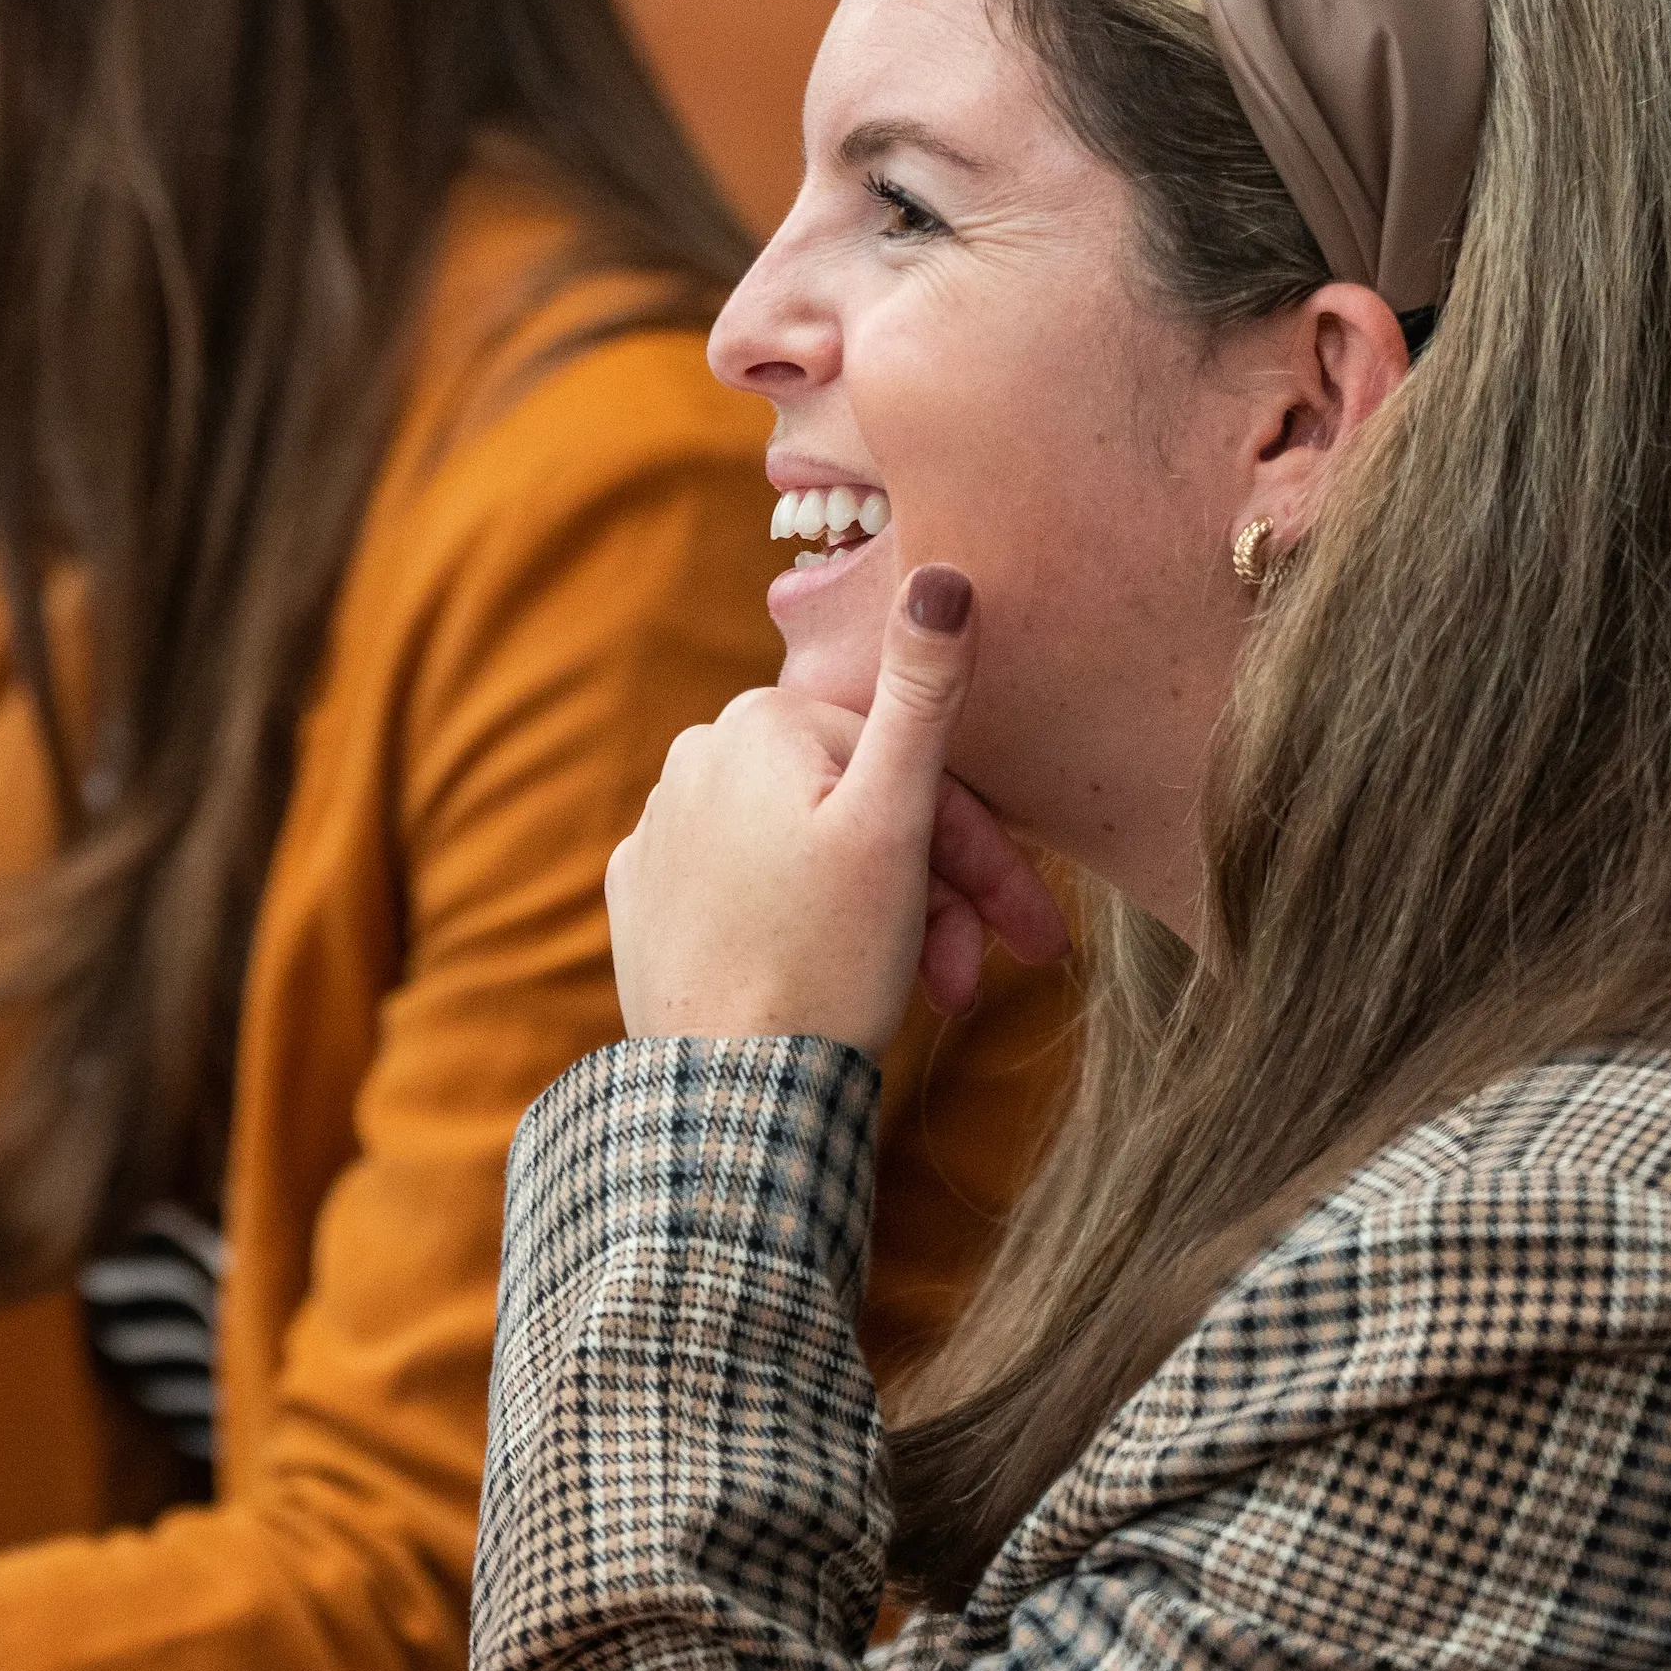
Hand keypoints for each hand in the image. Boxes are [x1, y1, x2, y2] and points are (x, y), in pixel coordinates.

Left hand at [607, 565, 1064, 1049]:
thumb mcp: (894, 821)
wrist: (729, 1097)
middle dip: (937, 898)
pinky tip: (835, 985)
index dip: (979, 852)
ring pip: (814, 858)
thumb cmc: (823, 961)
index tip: (1026, 928)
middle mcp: (693, 758)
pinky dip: (807, 932)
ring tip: (925, 997)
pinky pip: (753, 897)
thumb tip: (943, 574)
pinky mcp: (644, 902)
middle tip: (976, 979)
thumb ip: (923, 695)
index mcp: (758, 723)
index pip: (905, 770)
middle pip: (858, 816)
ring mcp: (659, 833)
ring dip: (888, 922)